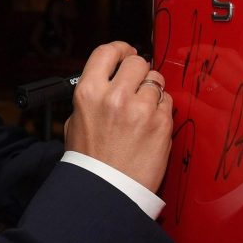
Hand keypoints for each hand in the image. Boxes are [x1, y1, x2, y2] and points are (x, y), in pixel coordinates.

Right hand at [64, 42, 172, 192]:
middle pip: (137, 61)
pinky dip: (161, 110)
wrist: (107, 192)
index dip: (120, 49)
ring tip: (143, 110)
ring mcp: (141, 109)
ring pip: (157, 81)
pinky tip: (150, 125)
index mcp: (89, 92)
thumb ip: (91, 96)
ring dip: (152, 91)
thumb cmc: (90, 161)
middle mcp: (115, 96)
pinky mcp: (161, 124)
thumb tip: (106, 78)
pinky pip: (168, 103)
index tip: (125, 53)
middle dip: (139, 71)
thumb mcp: (75, 122)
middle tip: (137, 84)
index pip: (107, 51)